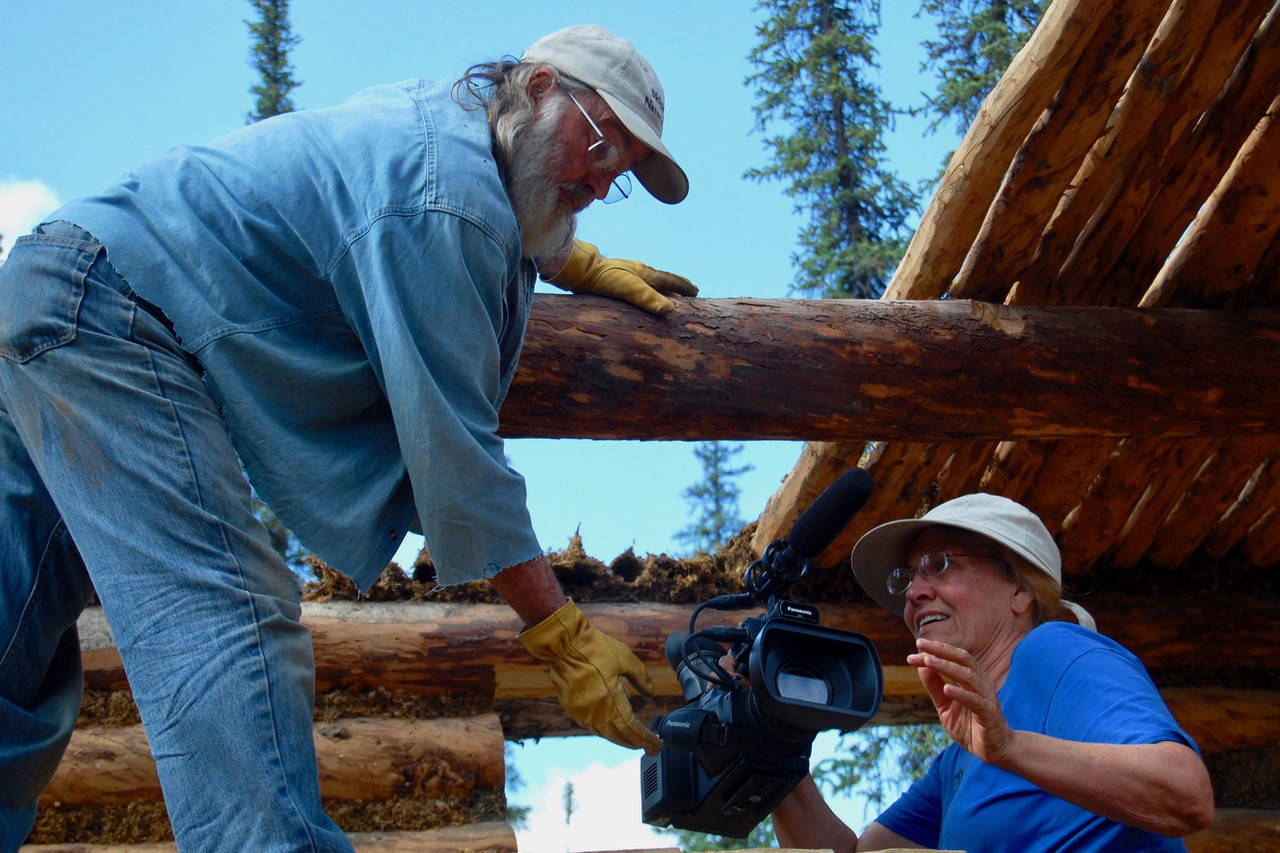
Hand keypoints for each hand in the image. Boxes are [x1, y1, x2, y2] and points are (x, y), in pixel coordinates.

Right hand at [518, 599, 661, 753]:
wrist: (564, 644)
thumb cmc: (595, 648)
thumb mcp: (625, 659)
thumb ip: (641, 678)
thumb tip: (652, 694)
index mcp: (611, 701)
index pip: (632, 729)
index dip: (645, 739)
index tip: (656, 745)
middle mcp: (596, 712)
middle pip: (620, 736)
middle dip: (636, 743)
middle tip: (649, 747)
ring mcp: (582, 713)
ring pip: (605, 734)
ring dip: (621, 738)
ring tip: (634, 740)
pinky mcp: (572, 709)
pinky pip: (593, 726)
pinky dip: (606, 730)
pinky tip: (614, 726)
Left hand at [545, 239, 697, 314]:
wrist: (576, 268)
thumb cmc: (602, 278)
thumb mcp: (628, 289)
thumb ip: (647, 298)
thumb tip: (671, 310)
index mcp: (645, 273)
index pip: (670, 280)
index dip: (684, 287)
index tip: (696, 291)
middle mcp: (637, 271)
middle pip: (661, 279)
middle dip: (675, 286)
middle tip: (687, 291)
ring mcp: (624, 274)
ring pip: (648, 282)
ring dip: (659, 289)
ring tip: (665, 294)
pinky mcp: (611, 279)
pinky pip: (634, 287)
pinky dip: (643, 291)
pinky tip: (635, 296)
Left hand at [907, 637, 1015, 764]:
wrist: (994, 750)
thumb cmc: (970, 726)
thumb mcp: (945, 706)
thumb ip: (935, 688)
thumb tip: (921, 666)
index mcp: (971, 679)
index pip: (954, 658)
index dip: (937, 650)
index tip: (918, 645)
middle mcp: (981, 684)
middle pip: (963, 659)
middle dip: (941, 650)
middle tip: (920, 645)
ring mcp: (987, 698)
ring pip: (968, 676)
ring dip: (947, 666)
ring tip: (928, 661)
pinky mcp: (989, 714)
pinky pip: (975, 701)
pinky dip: (961, 694)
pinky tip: (946, 689)